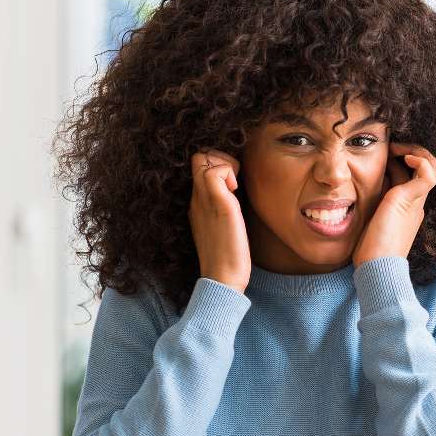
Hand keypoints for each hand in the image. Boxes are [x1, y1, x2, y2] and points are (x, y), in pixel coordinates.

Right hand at [188, 148, 250, 293]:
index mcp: (198, 203)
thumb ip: (225, 208)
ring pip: (202, 158)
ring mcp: (204, 201)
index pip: (199, 166)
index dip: (217, 163)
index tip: (234, 182)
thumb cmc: (228, 256)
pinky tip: (236, 191)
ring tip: (235, 186)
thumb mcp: (223, 225)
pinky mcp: (218, 205)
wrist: (223, 279)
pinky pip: (213, 172)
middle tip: (236, 180)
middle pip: (198, 156)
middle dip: (221, 158)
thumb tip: (238, 194)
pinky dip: (228, 172)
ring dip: (224, 163)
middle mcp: (197, 198)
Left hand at [352, 143, 435, 268]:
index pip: (413, 178)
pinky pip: (428, 173)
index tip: (385, 157)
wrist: (378, 268)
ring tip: (397, 148)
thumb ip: (370, 206)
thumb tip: (356, 192)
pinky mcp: (411, 200)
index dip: (402, 162)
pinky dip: (419, 159)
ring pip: (432, 167)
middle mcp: (416, 204)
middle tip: (391, 146)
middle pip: (427, 169)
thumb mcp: (370, 222)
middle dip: (411, 151)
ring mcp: (416, 202)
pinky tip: (404, 157)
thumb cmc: (369, 251)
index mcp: (407, 209)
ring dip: (415, 150)